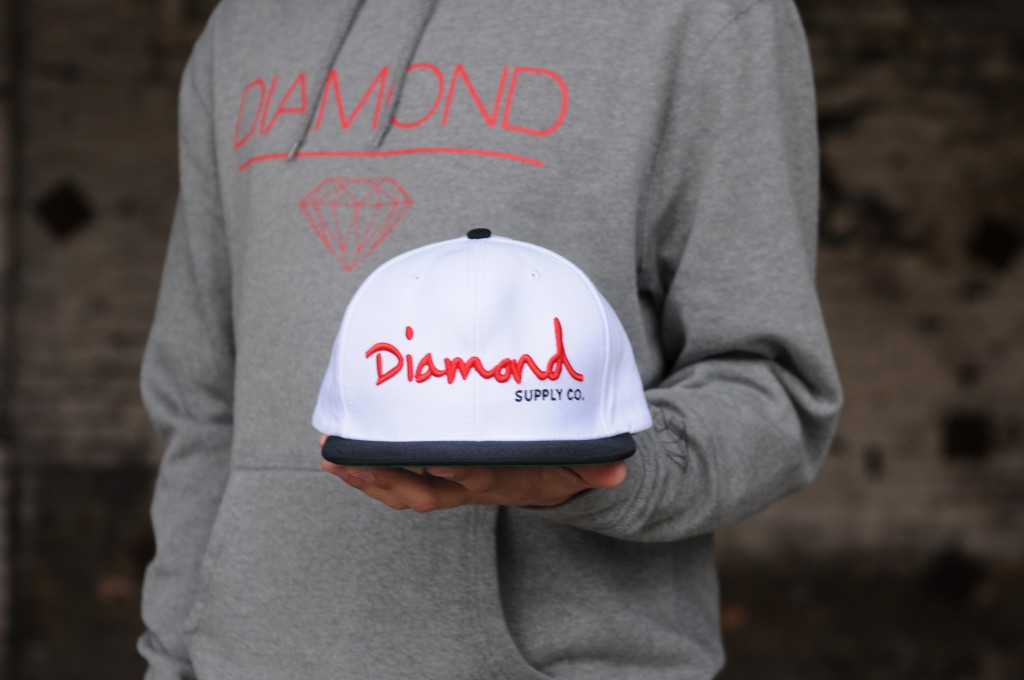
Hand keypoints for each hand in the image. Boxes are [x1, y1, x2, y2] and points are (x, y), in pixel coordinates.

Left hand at [318, 434, 626, 511]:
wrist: (550, 482)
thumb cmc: (560, 465)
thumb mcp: (582, 465)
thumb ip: (595, 465)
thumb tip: (618, 467)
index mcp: (500, 478)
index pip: (474, 475)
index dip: (452, 469)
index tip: (427, 455)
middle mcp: (469, 486)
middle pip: (422, 489)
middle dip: (384, 475)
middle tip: (348, 457)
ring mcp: (450, 484)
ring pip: (403, 488)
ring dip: (367, 475)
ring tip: (334, 456)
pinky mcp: (437, 475)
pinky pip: (398, 481)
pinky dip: (369, 472)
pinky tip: (344, 457)